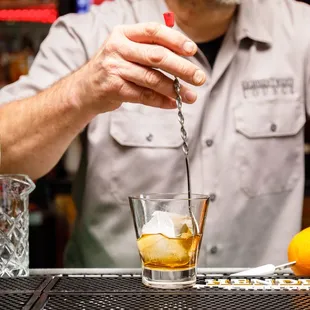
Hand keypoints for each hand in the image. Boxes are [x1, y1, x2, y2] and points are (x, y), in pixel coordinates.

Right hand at [74, 22, 206, 113]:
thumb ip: (149, 49)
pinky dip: (161, 101)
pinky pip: (144, 96)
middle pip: (157, 56)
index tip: (192, 50)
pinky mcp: (114, 88)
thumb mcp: (126, 50)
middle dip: (182, 68)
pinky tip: (173, 103)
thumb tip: (183, 55)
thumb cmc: (112, 69)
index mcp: (124, 34)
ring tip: (190, 96)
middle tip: (200, 78)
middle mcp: (118, 48)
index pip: (153, 31)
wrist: (85, 89)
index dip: (175, 40)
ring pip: (152, 78)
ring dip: (175, 88)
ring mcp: (115, 68)